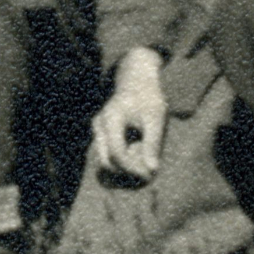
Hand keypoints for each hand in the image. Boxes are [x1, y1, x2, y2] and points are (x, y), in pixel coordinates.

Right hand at [89, 48, 168, 180]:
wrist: (136, 78)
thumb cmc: (148, 97)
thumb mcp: (156, 119)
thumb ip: (153, 144)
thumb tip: (152, 170)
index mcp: (111, 120)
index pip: (117, 153)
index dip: (132, 168)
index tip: (150, 174)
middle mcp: (99, 125)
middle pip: (107, 160)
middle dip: (127, 171)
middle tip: (148, 173)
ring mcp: (98, 128)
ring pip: (106, 159)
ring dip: (125, 166)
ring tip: (145, 160)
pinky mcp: (101, 131)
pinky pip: (108, 152)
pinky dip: (123, 158)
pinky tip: (139, 152)